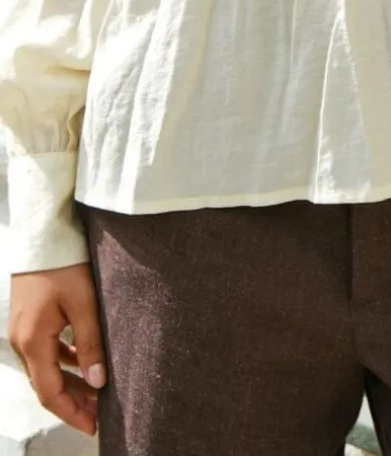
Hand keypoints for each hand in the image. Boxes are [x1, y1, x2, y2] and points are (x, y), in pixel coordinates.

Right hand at [8, 263, 106, 437]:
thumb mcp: (84, 303)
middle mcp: (22, 341)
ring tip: (97, 391)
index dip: (71, 413)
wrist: (43, 232)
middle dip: (73, 402)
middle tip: (100, 415)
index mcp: (32, 341)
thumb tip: (98, 382)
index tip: (93, 426)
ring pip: (46, 368)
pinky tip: (83, 362)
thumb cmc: (64, 262)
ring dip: (70, 383)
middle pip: (46, 384)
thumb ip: (90, 344)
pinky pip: (45, 351)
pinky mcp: (29, 318)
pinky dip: (64, 362)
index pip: (50, 392)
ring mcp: (23, 330)